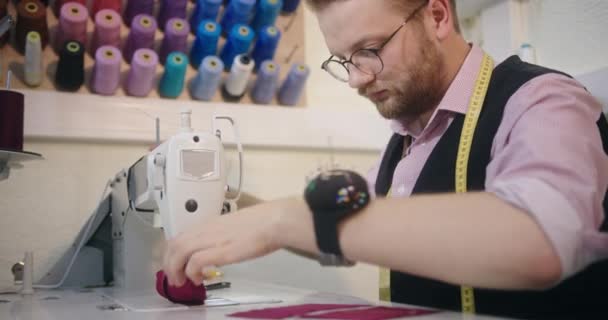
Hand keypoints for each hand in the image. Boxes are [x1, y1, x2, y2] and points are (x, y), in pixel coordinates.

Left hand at [162, 198, 293, 286]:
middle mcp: (205, 230)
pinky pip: (195, 262)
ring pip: (179, 252)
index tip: (177, 265)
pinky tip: (199, 279)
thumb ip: (223, 235)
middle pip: (174, 245)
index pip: (180, 236)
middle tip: (176, 279)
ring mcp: (211, 239)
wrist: (274, 221)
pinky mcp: (220, 251)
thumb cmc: (262, 222)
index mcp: (209, 224)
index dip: (173, 253)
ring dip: (175, 270)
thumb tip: (221, 247)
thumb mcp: (234, 227)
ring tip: (183, 282)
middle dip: (169, 264)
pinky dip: (192, 272)